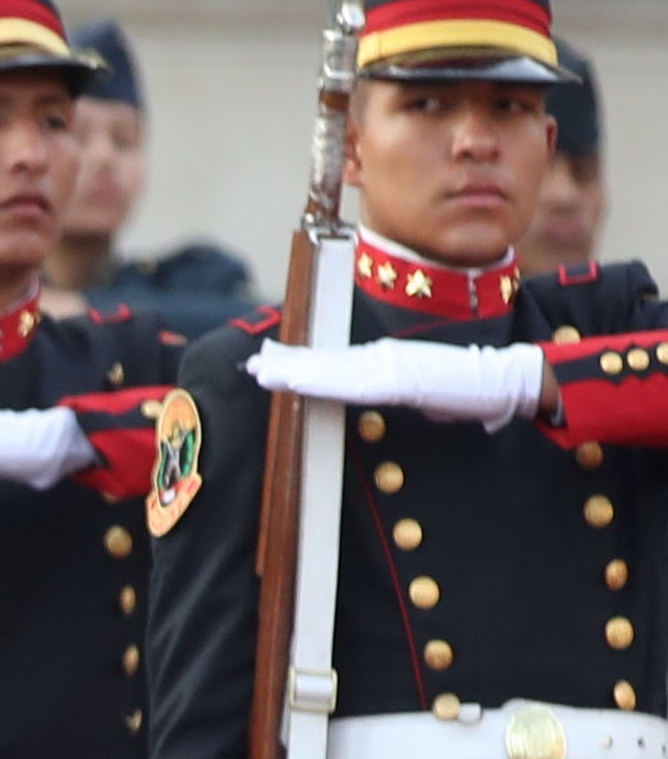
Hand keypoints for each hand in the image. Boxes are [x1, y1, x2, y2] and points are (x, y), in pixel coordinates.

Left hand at [248, 338, 546, 433]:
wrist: (503, 378)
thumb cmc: (467, 389)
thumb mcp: (423, 392)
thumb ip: (399, 392)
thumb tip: (386, 401)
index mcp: (388, 361)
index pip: (337, 363)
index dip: (304, 363)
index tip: (274, 363)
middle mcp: (382, 358)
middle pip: (326, 362)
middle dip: (288, 363)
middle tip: (254, 362)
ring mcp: (389, 366)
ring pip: (331, 369)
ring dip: (295, 370)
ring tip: (263, 369)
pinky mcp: (397, 379)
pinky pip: (350, 384)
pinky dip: (321, 381)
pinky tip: (298, 382)